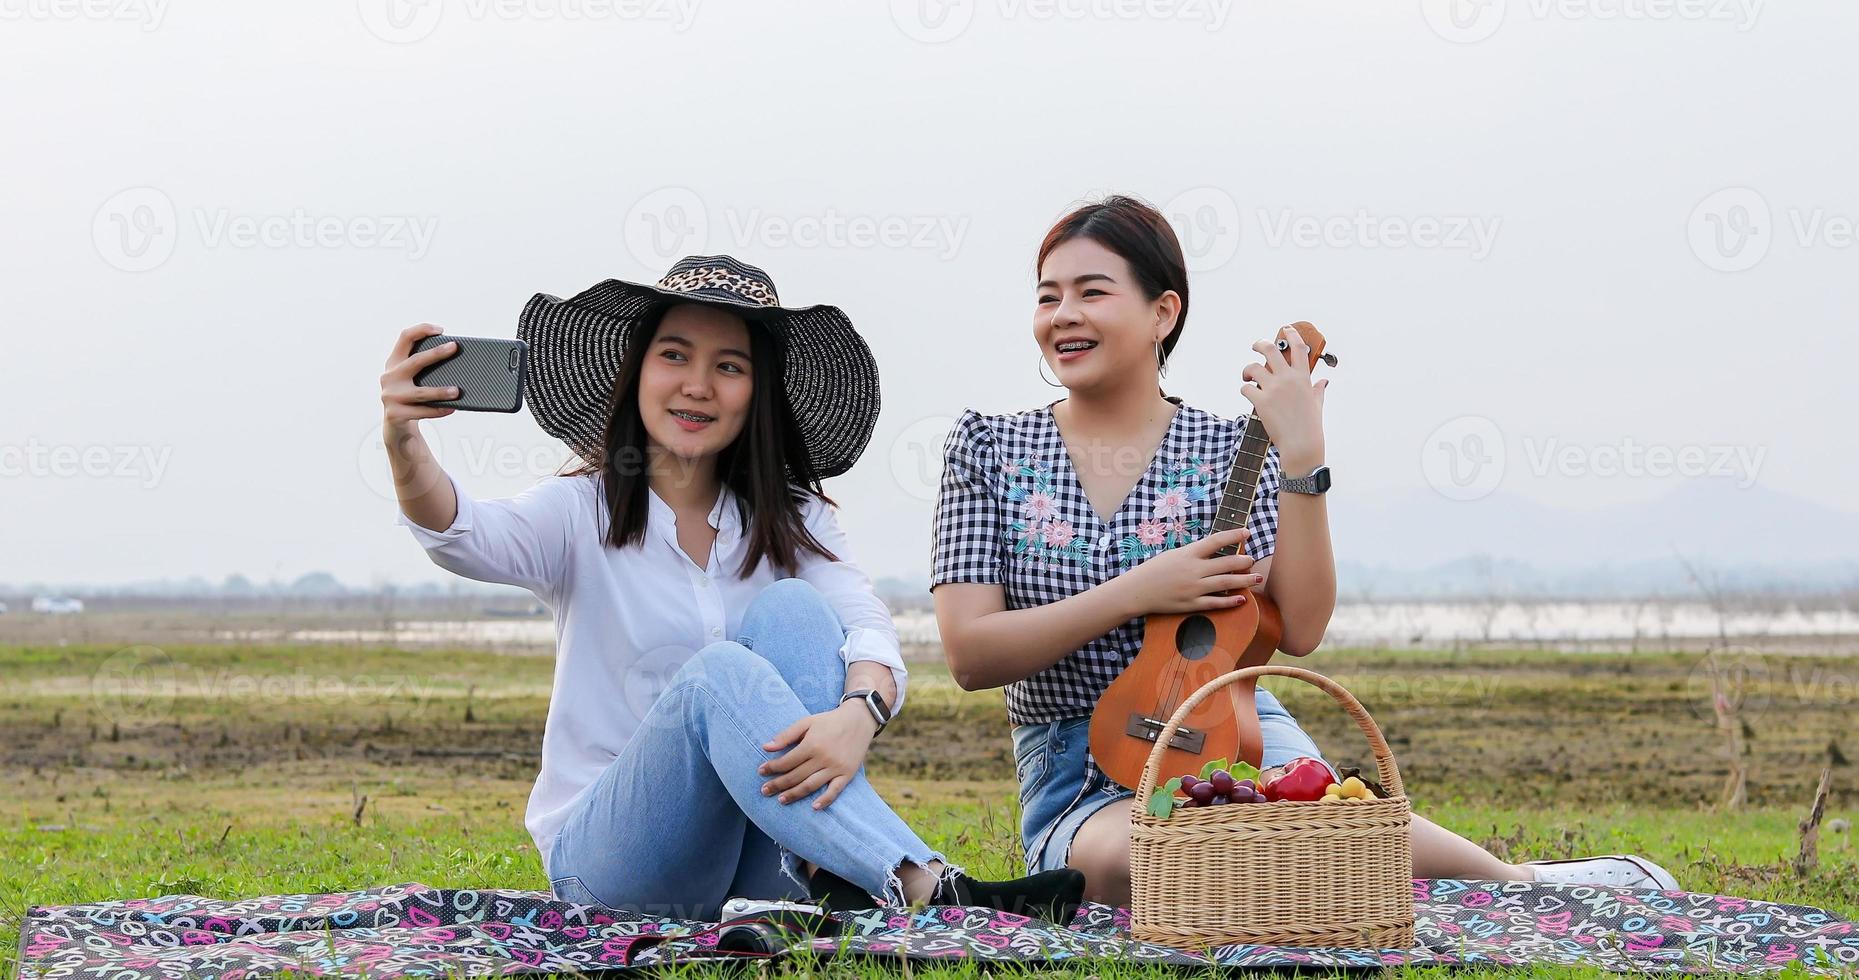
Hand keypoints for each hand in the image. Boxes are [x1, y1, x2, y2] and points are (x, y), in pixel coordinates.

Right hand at [381, 323, 462, 426]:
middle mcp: (389, 377)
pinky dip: (438, 410)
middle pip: (415, 361)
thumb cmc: (411, 398)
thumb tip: (455, 358)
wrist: (396, 426)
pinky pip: (421, 411)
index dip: (422, 330)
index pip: (405, 338)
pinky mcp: (395, 414)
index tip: (440, 330)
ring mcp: (390, 396)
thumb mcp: (411, 379)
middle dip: (435, 353)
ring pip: (420, 392)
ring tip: (457, 391)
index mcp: (394, 363)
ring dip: (440, 391)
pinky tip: (451, 408)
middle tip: (454, 347)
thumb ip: (423, 368)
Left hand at [757, 702, 877, 809]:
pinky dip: (825, 800)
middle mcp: (823, 758)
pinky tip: (813, 807)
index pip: (787, 761)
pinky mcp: (847, 774)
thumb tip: (766, 747)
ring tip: (780, 800)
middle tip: (764, 791)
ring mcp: (836, 767)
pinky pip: (835, 790)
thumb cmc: (829, 721)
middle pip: (796, 776)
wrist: (859, 720)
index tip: (760, 772)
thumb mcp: (807, 722)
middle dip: (778, 784)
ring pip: (811, 785)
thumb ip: (786, 735)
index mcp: (812, 744)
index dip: (772, 767)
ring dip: (794, 794)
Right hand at [1114, 527, 1261, 615]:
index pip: (1216, 541)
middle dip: (1243, 561)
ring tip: (1256, 578)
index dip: (1234, 536)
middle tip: (1253, 560)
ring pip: (1226, 583)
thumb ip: (1193, 553)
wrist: (1137, 591)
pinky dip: (1230, 601)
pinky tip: (1242, 599)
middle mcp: (1193, 570)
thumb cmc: (1153, 571)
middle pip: (1226, 563)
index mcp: (1188, 554)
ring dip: (1244, 580)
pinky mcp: (1192, 604)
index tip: (1246, 532)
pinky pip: (1215, 603)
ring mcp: (1193, 588)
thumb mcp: (1173, 555)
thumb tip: (1214, 552)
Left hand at [1240, 324, 1328, 471]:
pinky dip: (1245, 389)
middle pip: (1270, 349)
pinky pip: (1246, 388)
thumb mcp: (1317, 404)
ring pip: (1253, 367)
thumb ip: (1318, 390)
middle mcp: (1288, 379)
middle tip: (1255, 346)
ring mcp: (1273, 389)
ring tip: (1247, 376)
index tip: (1285, 330)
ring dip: (1247, 370)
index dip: (1291, 335)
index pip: (1298, 348)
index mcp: (1303, 377)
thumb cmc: (1310, 426)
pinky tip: (1249, 394)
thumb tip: (1323, 382)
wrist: (1301, 444)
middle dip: (1259, 344)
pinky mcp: (1261, 401)